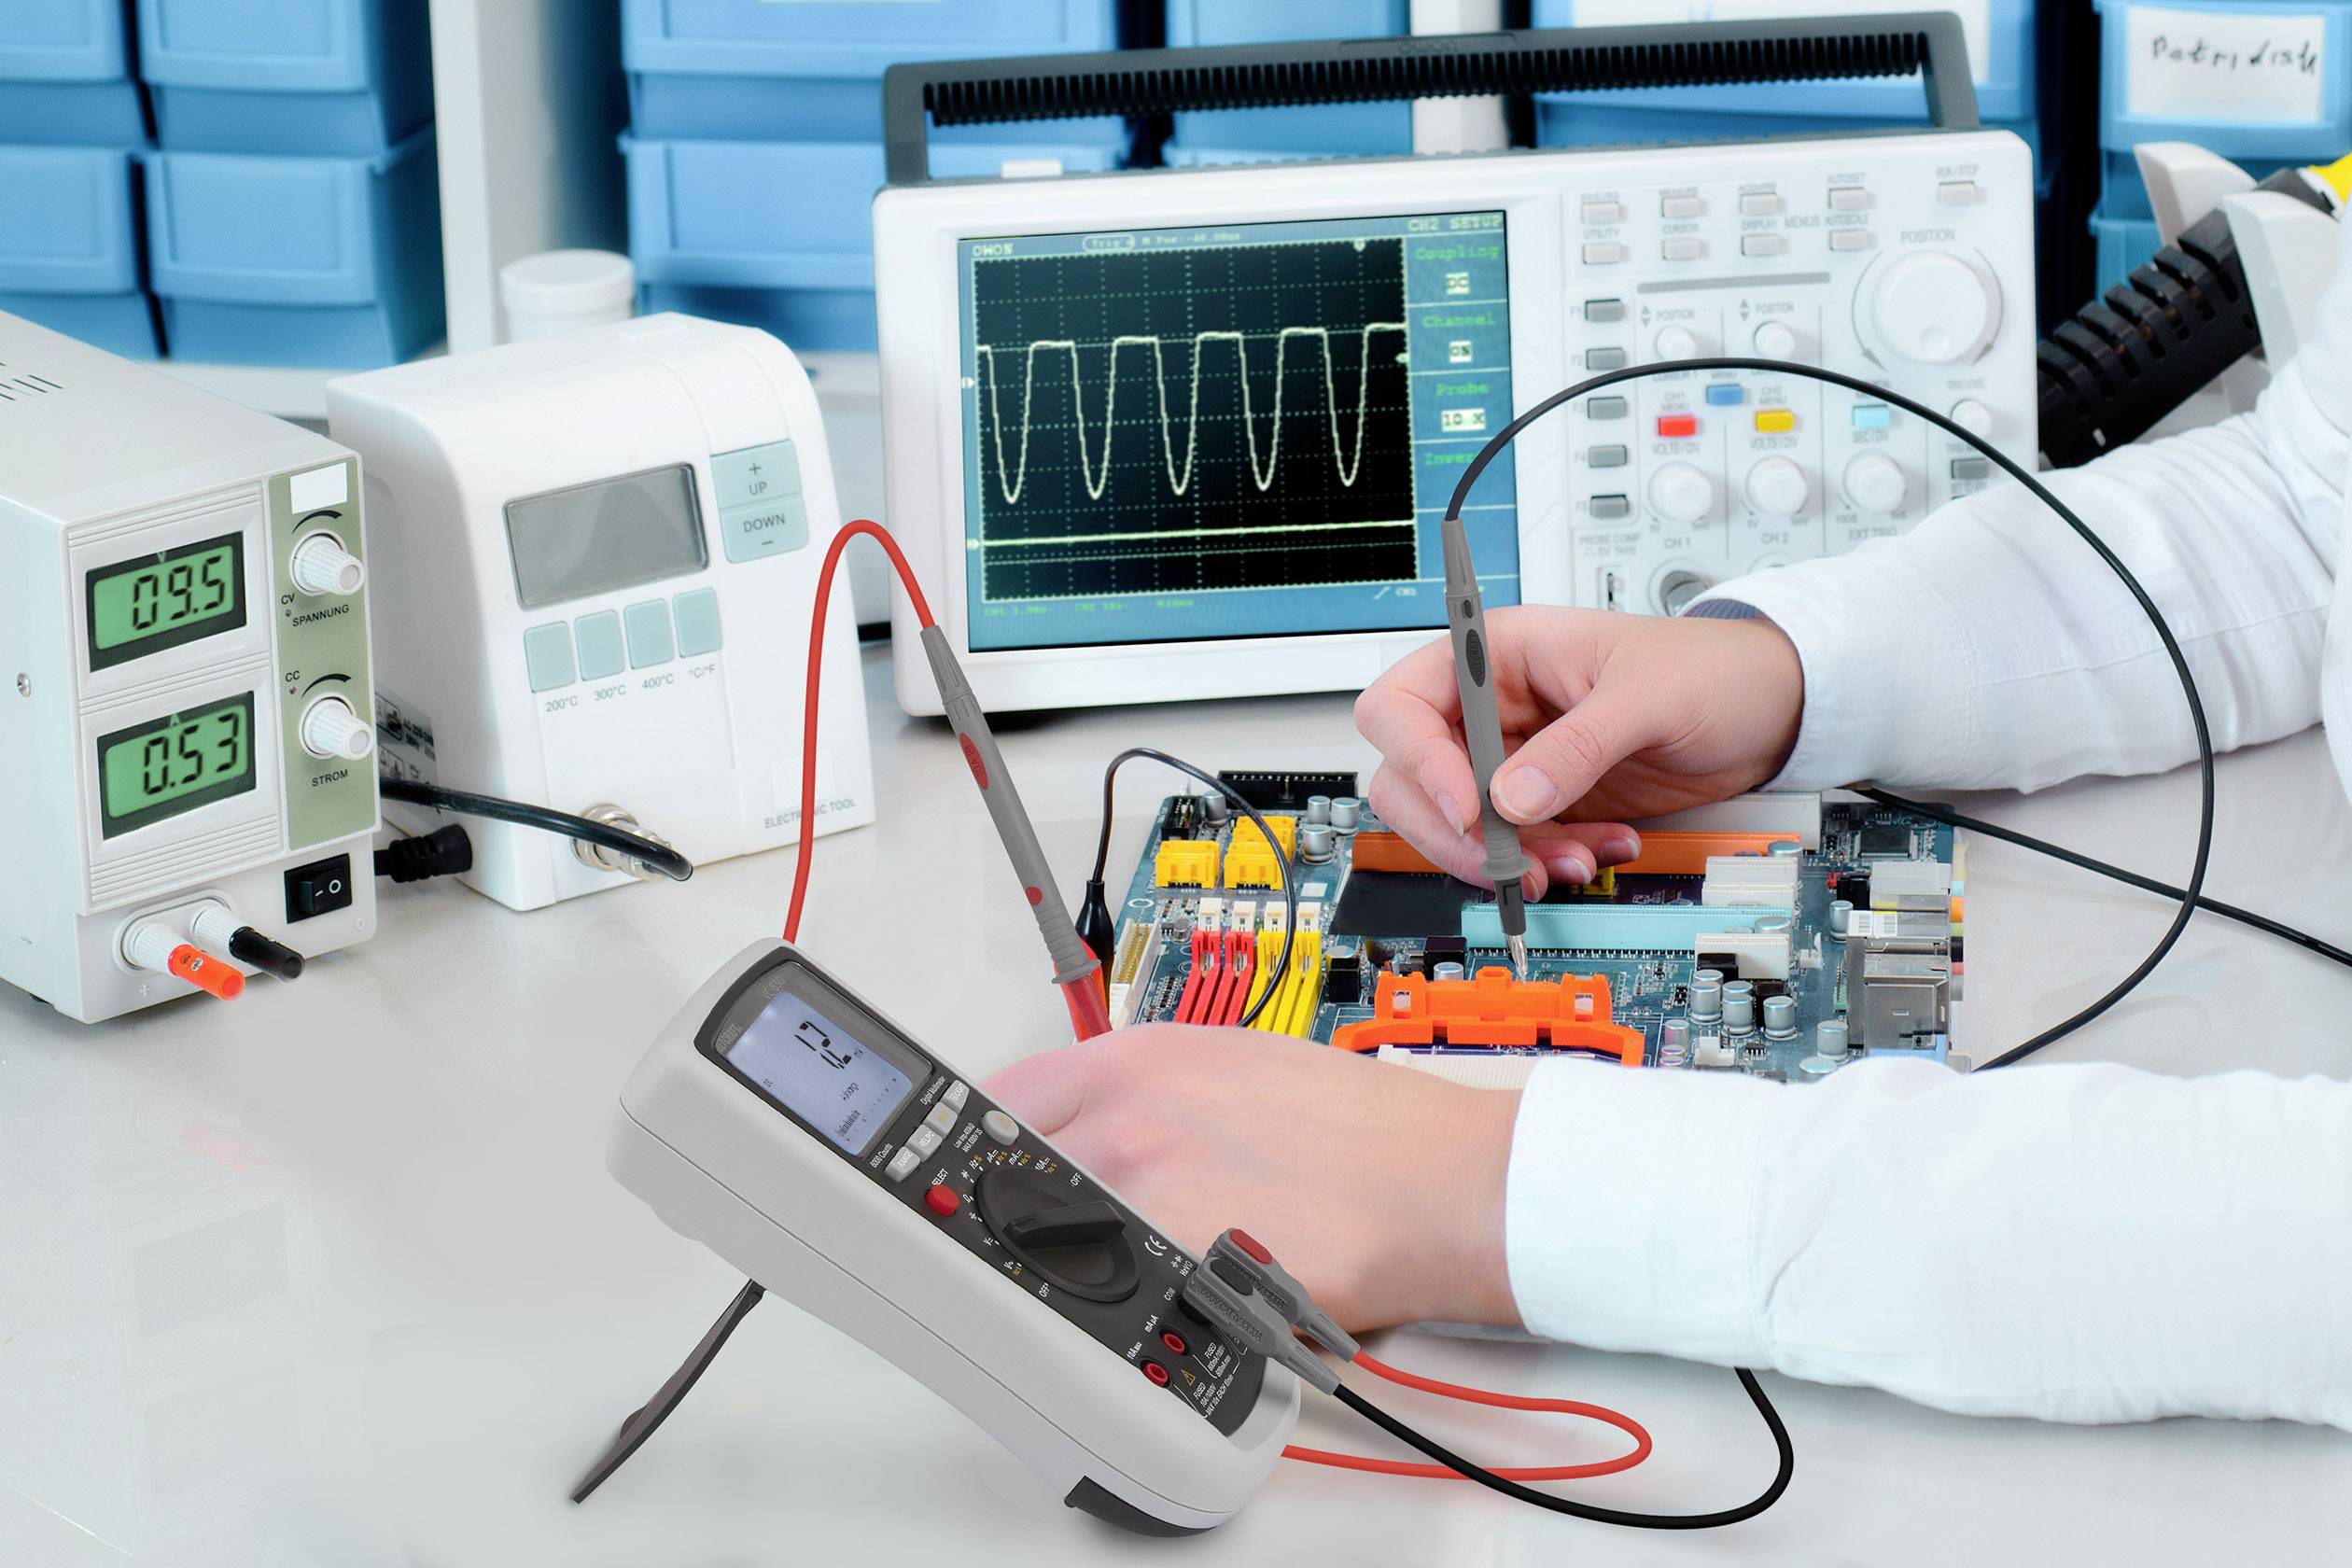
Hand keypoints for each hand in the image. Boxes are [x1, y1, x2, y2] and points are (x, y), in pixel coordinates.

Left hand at [983, 1025, 1521, 1333]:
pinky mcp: (1171, 1273)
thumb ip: (1139, 1093)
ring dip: (1071, 1273)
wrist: (1439, 1184)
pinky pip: (1106, 1306)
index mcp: (1133, 1063)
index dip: (978, 1153)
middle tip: (1061, 1246)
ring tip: (1135, 1282)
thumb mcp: (1226, 1064)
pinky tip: (1173, 1308)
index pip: (998, 1103)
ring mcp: (1142, 1198)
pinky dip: (1121, 1317)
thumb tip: (1081, 1129)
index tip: (977, 1181)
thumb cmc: (1357, 1131)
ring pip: (1047, 1252)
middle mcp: (1124, 1121)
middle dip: (1023, 1219)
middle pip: (1007, 1185)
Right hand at [1355, 606, 1803, 894]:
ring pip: (1456, 826)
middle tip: (1508, 862)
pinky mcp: (1542, 805)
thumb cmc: (1709, 669)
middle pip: (1411, 777)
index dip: (1420, 760)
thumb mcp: (1646, 696)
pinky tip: (1597, 851)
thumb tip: (1512, 800)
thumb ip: (1578, 746)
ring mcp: (1511, 760)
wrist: (1766, 712)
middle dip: (1456, 831)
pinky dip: (1546, 863)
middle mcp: (1491, 708)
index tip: (1471, 808)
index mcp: (1497, 654)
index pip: (1405, 703)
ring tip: (1574, 862)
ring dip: (1506, 858)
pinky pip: (1512, 848)